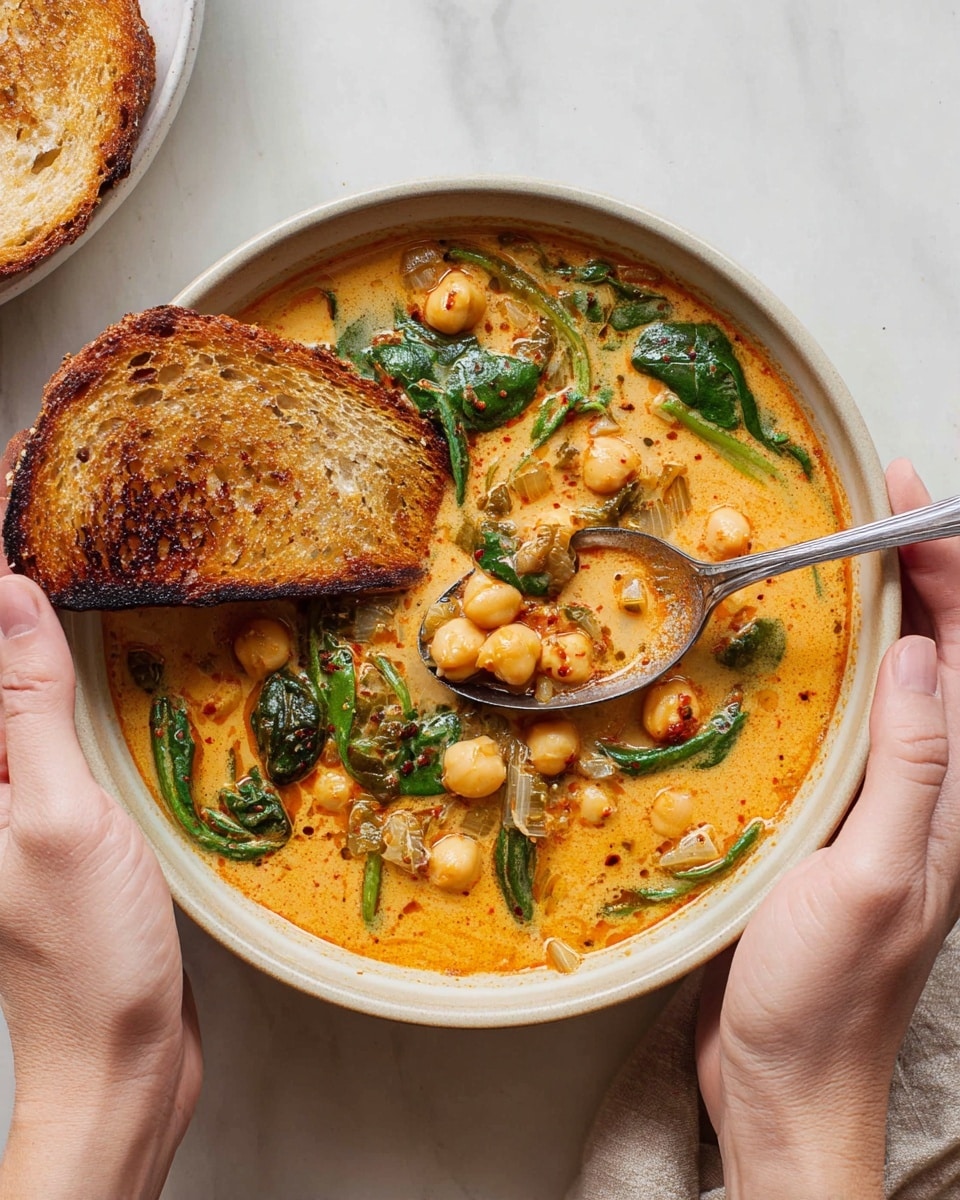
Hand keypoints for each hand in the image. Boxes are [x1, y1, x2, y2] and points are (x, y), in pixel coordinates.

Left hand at [0, 441, 201, 1199]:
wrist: (114, 1053)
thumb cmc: (84, 958)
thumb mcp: (57, 819)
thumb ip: (23, 706)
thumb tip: (2, 592)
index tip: (8, 471)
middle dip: (1, 564)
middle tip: (31, 477)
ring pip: (3, 670)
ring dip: (24, 601)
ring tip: (54, 528)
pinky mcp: (36, 802)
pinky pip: (33, 706)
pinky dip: (53, 653)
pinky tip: (81, 625)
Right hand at [696, 459, 959, 1199]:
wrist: (785, 1076)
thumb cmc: (824, 993)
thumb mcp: (872, 875)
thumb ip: (910, 766)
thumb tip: (922, 654)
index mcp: (955, 795)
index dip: (950, 569)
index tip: (908, 501)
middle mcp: (933, 789)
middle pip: (947, 654)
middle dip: (924, 570)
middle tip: (876, 505)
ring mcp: (887, 802)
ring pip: (901, 680)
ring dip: (887, 611)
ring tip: (847, 554)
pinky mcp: (840, 817)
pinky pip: (854, 718)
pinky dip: (841, 666)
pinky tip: (806, 653)